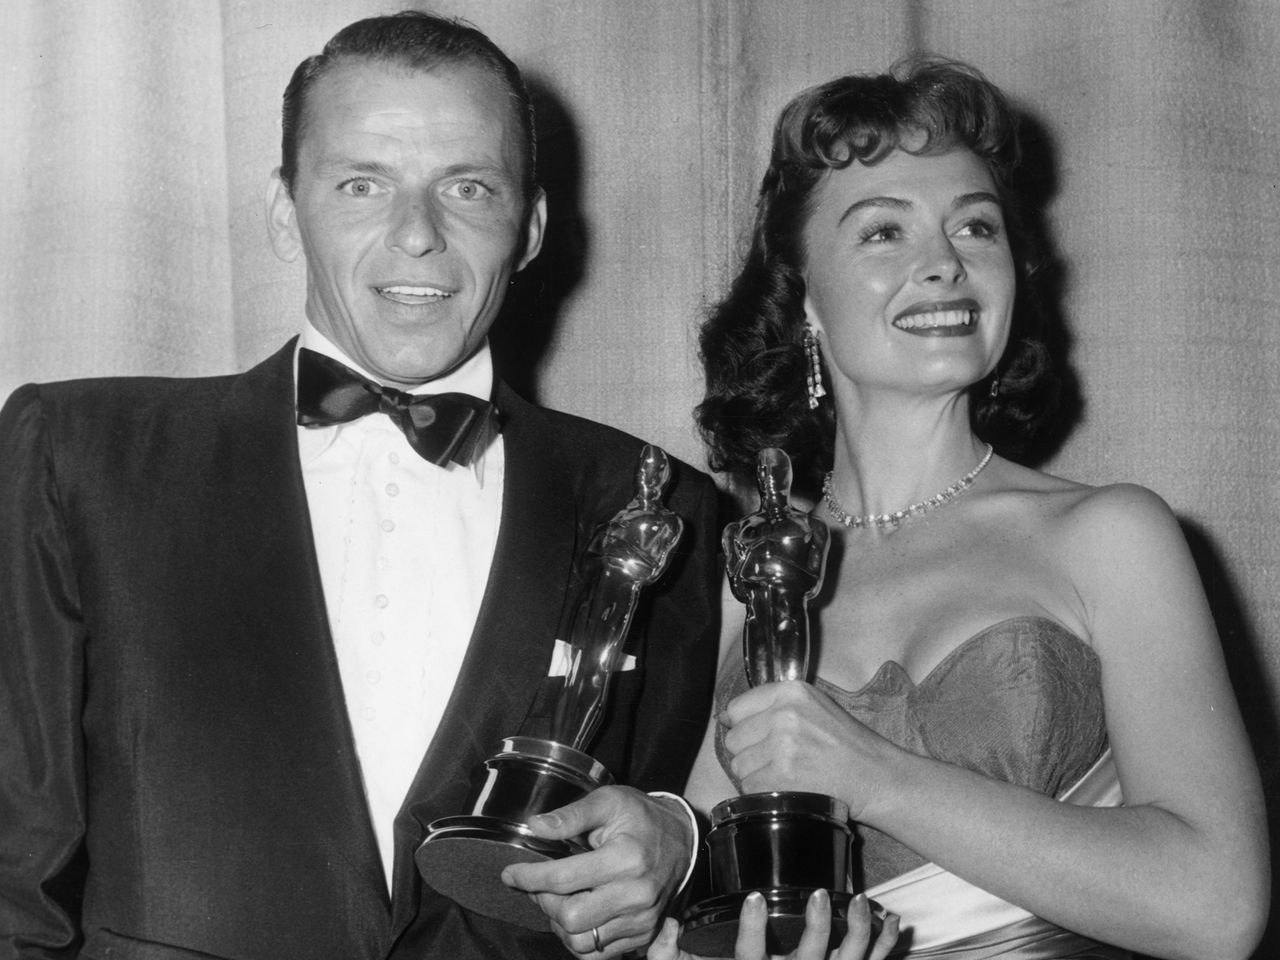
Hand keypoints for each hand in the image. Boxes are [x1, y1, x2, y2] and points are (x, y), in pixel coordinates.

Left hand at [501, 786, 692, 957]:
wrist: (683, 841)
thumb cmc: (641, 817)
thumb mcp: (608, 801)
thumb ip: (571, 814)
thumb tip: (535, 826)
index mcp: (627, 858)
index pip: (563, 878)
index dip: (529, 877)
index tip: (511, 873)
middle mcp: (637, 895)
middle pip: (570, 919)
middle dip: (543, 901)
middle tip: (538, 884)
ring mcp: (642, 920)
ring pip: (582, 942)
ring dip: (559, 924)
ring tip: (556, 899)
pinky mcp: (644, 935)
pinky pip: (599, 953)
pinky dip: (578, 937)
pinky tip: (576, 913)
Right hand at [647, 889, 899, 959]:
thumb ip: (669, 957)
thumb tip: (664, 926)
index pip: (750, 957)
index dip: (750, 929)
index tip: (753, 897)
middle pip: (811, 959)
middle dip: (818, 926)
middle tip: (820, 893)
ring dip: (860, 932)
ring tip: (860, 900)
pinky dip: (885, 945)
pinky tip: (892, 921)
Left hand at [722, 681, 894, 818]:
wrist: (875, 775)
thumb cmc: (847, 744)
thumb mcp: (814, 706)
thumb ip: (773, 705)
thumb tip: (727, 717)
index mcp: (791, 691)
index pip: (736, 708)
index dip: (740, 726)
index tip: (750, 737)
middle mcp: (784, 714)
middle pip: (734, 739)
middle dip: (748, 753)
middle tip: (774, 761)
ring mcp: (783, 745)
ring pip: (739, 765)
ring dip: (755, 775)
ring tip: (783, 774)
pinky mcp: (783, 775)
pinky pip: (750, 786)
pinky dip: (762, 792)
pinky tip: (784, 788)